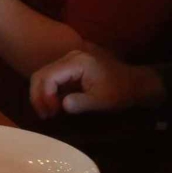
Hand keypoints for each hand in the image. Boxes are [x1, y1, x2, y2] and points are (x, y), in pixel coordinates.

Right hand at [28, 49, 164, 117]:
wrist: (133, 83)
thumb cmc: (119, 92)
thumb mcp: (101, 101)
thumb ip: (81, 102)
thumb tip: (62, 105)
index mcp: (77, 62)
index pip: (48, 77)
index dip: (45, 97)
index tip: (52, 114)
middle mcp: (69, 57)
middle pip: (40, 74)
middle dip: (38, 96)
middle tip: (46, 116)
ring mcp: (68, 60)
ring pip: (42, 76)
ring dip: (41, 95)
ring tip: (49, 113)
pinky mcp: (69, 67)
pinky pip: (50, 78)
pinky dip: (47, 93)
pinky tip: (53, 106)